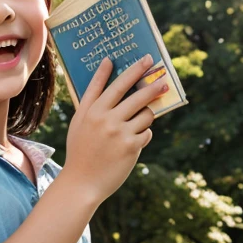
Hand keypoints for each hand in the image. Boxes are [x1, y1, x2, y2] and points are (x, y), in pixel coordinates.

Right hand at [64, 54, 167, 205]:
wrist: (81, 183)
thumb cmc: (80, 150)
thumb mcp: (79, 123)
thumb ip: (91, 98)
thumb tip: (105, 70)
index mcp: (92, 111)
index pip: (115, 84)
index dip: (132, 71)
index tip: (146, 59)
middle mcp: (105, 119)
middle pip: (137, 95)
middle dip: (153, 85)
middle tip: (163, 79)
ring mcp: (119, 133)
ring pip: (145, 115)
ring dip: (146, 116)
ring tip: (138, 123)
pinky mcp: (131, 147)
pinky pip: (146, 134)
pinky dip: (142, 136)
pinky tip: (130, 144)